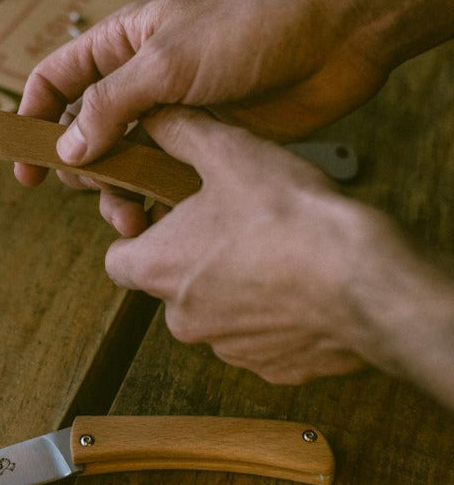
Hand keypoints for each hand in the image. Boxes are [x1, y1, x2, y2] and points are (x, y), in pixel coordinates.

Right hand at [15, 0, 390, 187]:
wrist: (335, 35)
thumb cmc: (251, 27)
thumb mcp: (167, 60)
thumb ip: (110, 104)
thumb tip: (66, 147)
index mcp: (121, 44)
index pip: (55, 79)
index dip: (30, 116)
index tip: (19, 160)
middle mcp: (140, 81)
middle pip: (83, 130)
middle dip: (79, 166)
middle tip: (93, 189)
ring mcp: (173, 114)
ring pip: (124, 161)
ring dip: (117, 191)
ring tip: (131, 217)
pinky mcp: (205, 142)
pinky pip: (166, 177)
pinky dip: (156, 199)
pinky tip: (161, 216)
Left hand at [103, 107, 376, 383]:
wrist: (365, 281)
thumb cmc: (289, 216)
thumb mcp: (228, 153)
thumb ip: (180, 132)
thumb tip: (155, 115)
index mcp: (159, 268)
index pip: (118, 260)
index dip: (137, 234)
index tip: (163, 216)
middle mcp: (183, 317)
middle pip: (170, 282)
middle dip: (193, 255)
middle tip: (230, 221)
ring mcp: (228, 349)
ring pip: (216, 310)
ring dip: (234, 284)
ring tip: (272, 248)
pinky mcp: (272, 368)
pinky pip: (260, 337)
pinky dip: (272, 314)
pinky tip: (300, 282)